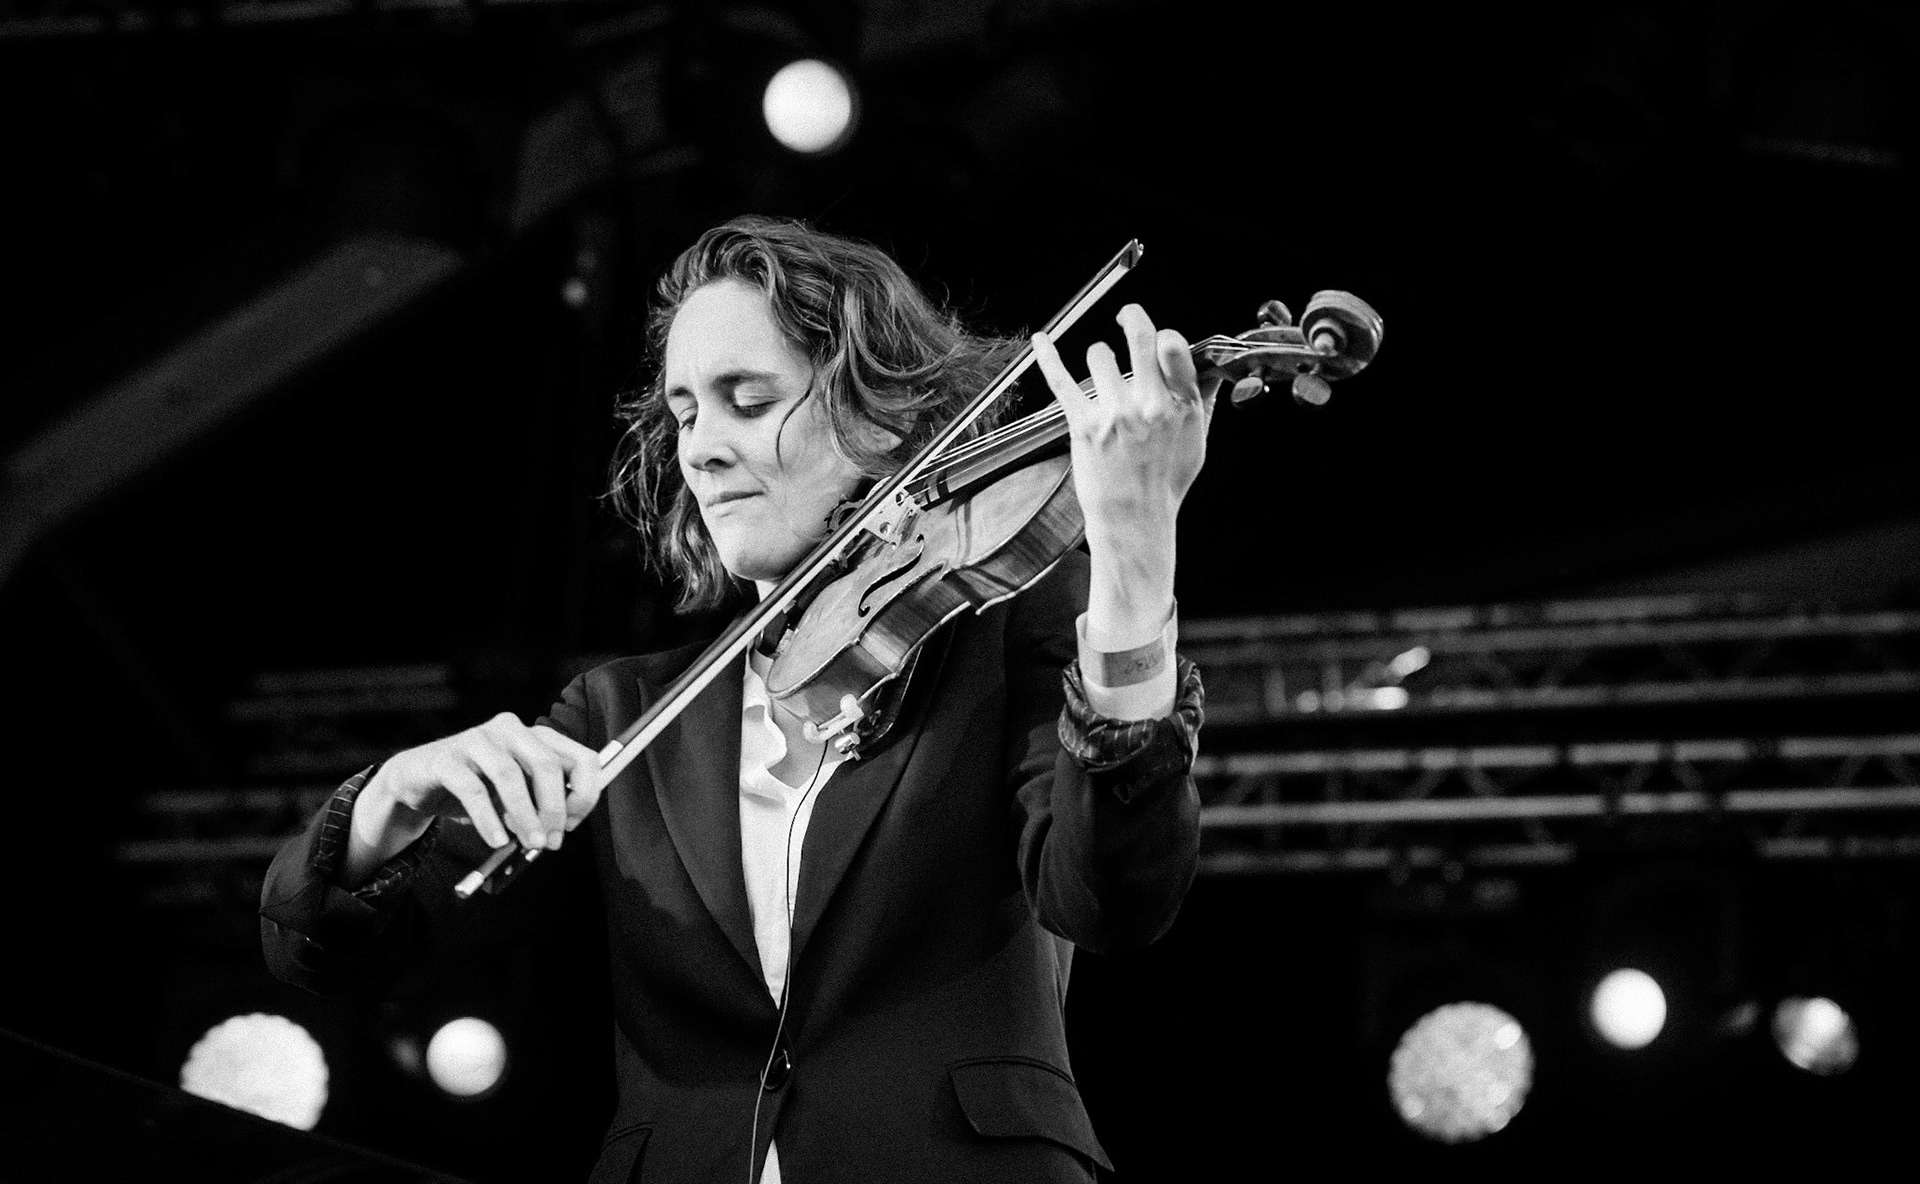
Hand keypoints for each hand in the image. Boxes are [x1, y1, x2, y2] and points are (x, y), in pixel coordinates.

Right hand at [363, 714, 603, 852]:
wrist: (418, 778)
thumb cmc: (477, 787)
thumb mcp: (517, 794)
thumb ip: (539, 805)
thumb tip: (556, 832)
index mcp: (537, 736)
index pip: (582, 758)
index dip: (585, 794)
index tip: (572, 824)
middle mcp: (510, 730)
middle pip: (547, 765)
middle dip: (554, 809)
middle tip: (550, 842)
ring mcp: (477, 739)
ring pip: (510, 775)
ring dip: (525, 816)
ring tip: (530, 843)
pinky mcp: (447, 758)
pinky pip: (473, 790)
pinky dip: (489, 819)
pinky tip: (497, 840)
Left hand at [1031, 304, 1220, 643]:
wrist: (1134, 520)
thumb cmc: (1165, 483)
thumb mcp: (1197, 441)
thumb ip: (1203, 399)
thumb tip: (1214, 365)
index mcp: (1181, 406)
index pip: (1174, 347)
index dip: (1164, 334)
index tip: (1156, 336)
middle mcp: (1149, 405)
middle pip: (1139, 336)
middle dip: (1132, 318)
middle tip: (1126, 317)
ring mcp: (1115, 414)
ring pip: (1101, 355)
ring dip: (1101, 360)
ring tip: (1104, 377)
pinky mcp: (1084, 425)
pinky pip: (1061, 380)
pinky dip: (1047, 356)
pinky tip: (1039, 339)